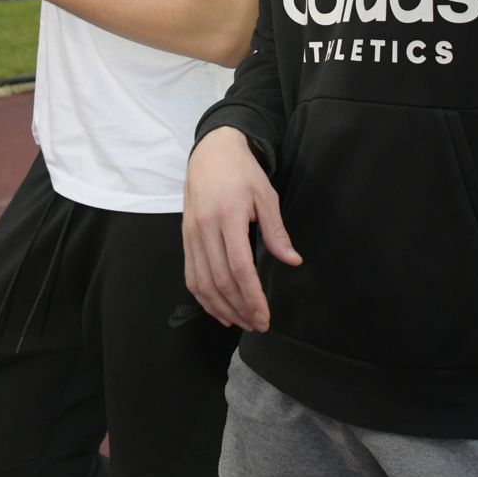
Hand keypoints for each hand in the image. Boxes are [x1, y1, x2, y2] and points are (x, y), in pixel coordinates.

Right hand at [183, 127, 300, 331]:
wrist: (212, 152)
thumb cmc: (242, 172)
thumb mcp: (266, 195)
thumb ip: (276, 231)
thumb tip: (292, 260)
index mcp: (228, 216)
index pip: (239, 267)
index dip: (252, 296)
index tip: (264, 315)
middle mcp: (205, 228)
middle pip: (220, 280)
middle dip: (240, 308)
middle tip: (258, 324)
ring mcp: (191, 235)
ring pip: (202, 283)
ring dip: (222, 308)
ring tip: (242, 322)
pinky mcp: (185, 238)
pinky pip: (191, 275)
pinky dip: (203, 298)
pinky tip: (219, 310)